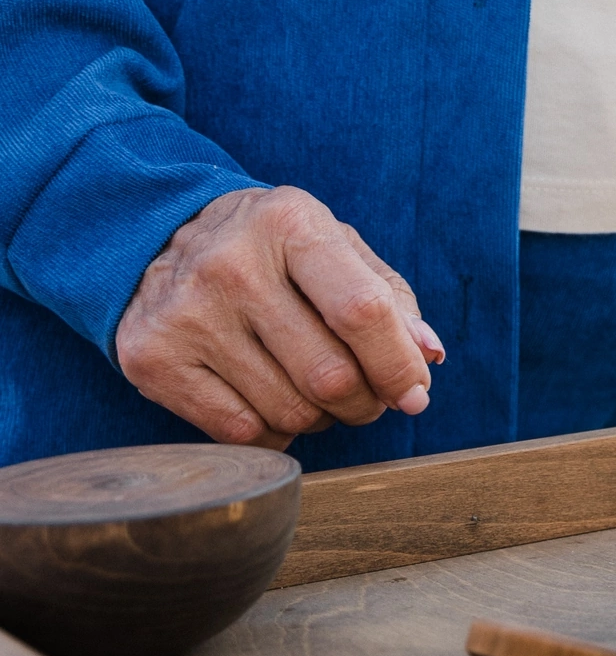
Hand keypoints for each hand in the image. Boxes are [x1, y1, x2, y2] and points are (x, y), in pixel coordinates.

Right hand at [115, 187, 442, 448]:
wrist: (155, 239)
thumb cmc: (272, 251)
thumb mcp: (334, 247)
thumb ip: (390, 298)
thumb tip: (426, 355)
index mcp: (290, 224)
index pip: (362, 311)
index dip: (398, 365)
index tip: (414, 394)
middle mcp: (231, 264)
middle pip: (329, 375)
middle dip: (366, 402)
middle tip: (367, 398)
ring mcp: (184, 313)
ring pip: (290, 411)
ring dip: (322, 419)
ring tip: (315, 393)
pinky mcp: (150, 358)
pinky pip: (241, 431)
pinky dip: (274, 432)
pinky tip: (271, 402)